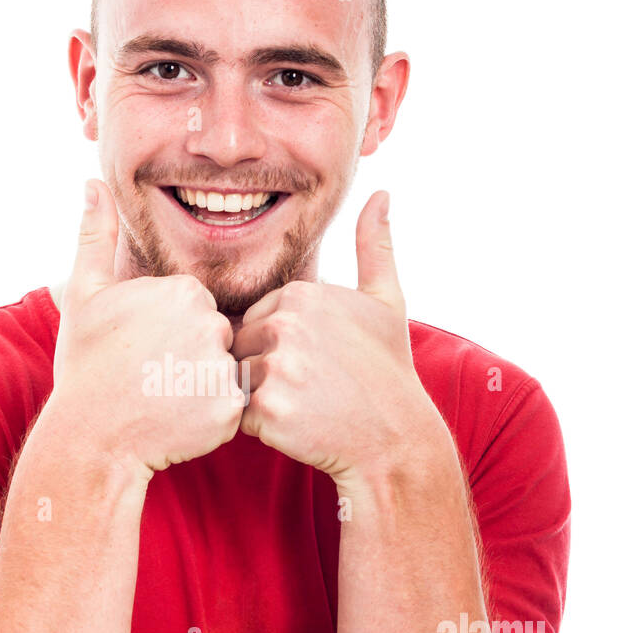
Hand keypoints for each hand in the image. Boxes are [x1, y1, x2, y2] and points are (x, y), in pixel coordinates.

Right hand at [52, 181, 244, 477]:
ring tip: (163, 400)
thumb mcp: (84, 295)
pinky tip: (177, 420)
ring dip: (200, 388)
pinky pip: (231, 408)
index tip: (141, 350)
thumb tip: (93, 184)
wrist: (89, 438)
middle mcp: (210, 323)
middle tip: (151, 378)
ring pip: (225, 372)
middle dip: (188, 359)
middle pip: (215, 338)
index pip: (196, 307)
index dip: (169, 332)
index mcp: (183, 291)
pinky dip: (209, 418)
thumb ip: (95, 236)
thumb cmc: (86, 366)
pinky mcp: (230, 409)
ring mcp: (222, 367)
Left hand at [231, 190, 443, 490]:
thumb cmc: (387, 371)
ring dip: (261, 397)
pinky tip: (299, 425)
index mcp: (301, 293)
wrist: (396, 438)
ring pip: (237, 379)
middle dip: (266, 369)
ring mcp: (275, 366)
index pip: (257, 318)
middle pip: (242, 346)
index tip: (317, 360)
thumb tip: (381, 194)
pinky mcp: (266, 408)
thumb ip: (374, 246)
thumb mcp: (386, 302)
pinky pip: (238, 413)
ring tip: (305, 405)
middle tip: (311, 387)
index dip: (281, 344)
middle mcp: (285, 324)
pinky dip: (261, 425)